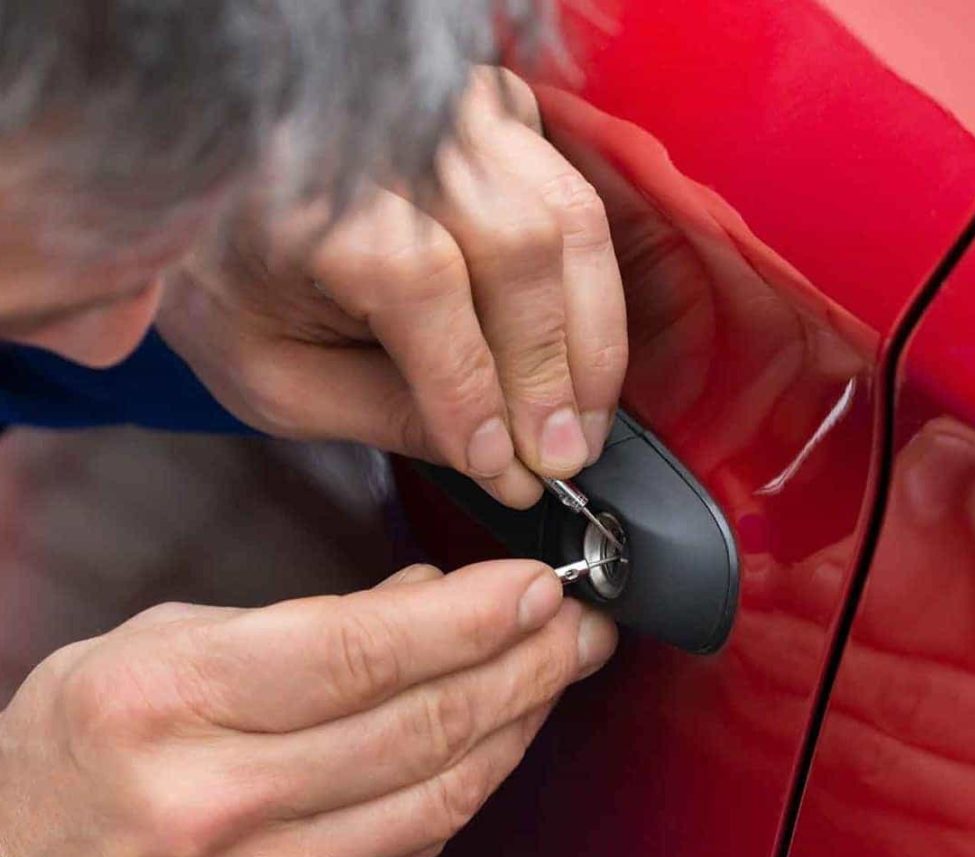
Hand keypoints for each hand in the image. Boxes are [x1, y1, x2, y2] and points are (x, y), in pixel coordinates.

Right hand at [0, 561, 615, 856]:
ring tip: (562, 668)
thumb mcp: (149, 653)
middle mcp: (221, 801)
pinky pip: (418, 850)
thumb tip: (421, 599)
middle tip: (578, 621)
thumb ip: (293, 624)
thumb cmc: (66, 773)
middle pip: (422, 722)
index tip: (534, 583)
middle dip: (524, 661)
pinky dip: (470, 784)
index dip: (470, 615)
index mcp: (170, 703)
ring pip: (442, 792)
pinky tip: (500, 737)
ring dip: (520, 721)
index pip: (359, 650)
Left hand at [158, 67, 627, 508]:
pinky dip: (590, 287)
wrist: (221, 192)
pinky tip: (576, 355)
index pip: (420, 282)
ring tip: (582, 421)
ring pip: (567, 217)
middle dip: (553, 367)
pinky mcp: (497, 119)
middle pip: (516, 243)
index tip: (502, 462)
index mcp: (308, 193)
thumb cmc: (234, 288)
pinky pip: (576, 202)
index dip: (473, 384)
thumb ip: (389, 418)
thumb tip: (504, 467)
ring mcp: (452, 110)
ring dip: (592, 334)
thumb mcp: (279, 379)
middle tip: (562, 455)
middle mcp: (389, 131)